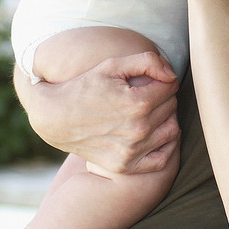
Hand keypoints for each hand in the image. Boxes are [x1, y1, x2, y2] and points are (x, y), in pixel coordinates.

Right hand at [15, 51, 179, 174]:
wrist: (56, 117)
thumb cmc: (86, 86)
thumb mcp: (113, 65)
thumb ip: (148, 62)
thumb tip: (172, 74)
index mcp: (137, 104)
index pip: (170, 87)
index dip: (163, 79)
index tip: (150, 80)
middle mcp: (138, 130)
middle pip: (171, 108)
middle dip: (163, 97)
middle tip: (147, 93)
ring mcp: (132, 152)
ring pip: (171, 131)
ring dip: (166, 119)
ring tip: (150, 112)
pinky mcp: (125, 166)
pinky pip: (162, 159)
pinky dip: (165, 146)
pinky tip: (154, 134)